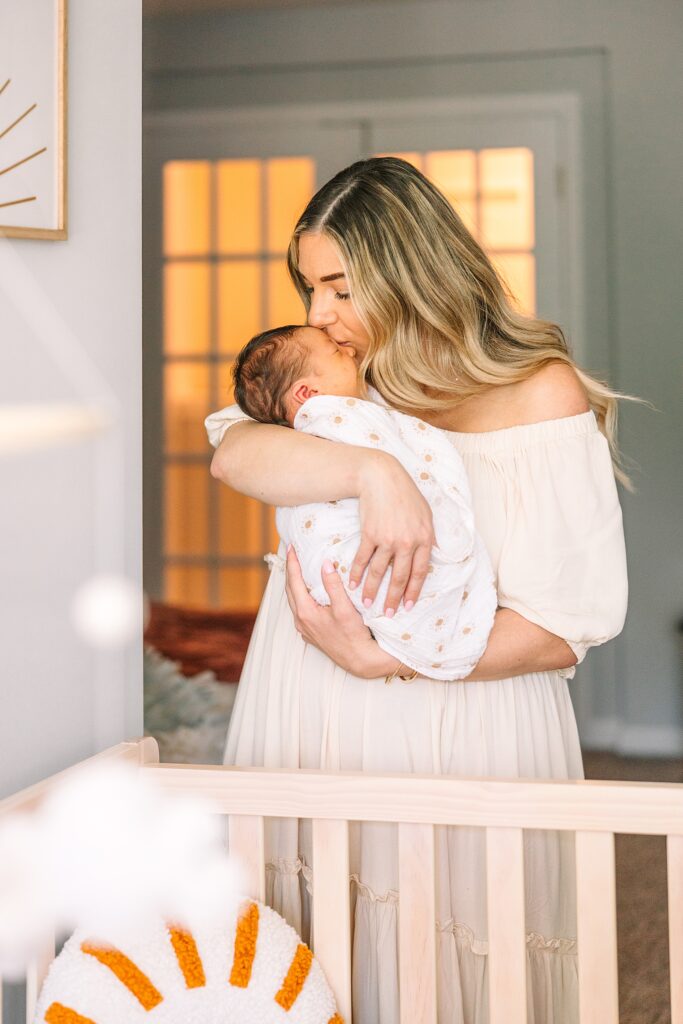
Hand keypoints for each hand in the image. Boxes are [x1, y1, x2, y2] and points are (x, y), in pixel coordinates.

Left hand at [285, 546, 399, 678]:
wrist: (360, 660)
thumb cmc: (354, 635)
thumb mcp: (345, 608)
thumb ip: (333, 585)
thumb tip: (325, 563)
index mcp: (305, 612)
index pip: (294, 581)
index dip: (292, 563)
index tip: (291, 547)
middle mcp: (301, 621)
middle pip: (290, 590)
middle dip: (291, 571)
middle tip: (292, 554)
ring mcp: (305, 629)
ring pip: (294, 601)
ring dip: (295, 584)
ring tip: (299, 570)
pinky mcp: (311, 634)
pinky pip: (300, 610)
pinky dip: (301, 597)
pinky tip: (309, 593)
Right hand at [350, 453, 434, 615]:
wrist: (382, 478)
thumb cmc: (405, 494)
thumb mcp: (426, 514)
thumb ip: (428, 536)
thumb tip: (431, 554)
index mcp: (424, 538)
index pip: (420, 573)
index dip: (413, 592)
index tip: (408, 606)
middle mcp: (407, 542)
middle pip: (400, 577)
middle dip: (393, 598)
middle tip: (388, 614)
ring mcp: (388, 539)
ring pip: (380, 572)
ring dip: (372, 590)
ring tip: (367, 604)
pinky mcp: (370, 534)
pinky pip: (363, 559)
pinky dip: (357, 573)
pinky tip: (353, 584)